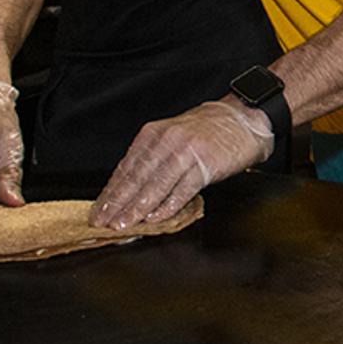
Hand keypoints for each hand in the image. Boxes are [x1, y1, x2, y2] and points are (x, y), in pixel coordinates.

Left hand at [90, 99, 272, 229]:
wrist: (244, 118)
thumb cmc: (209, 130)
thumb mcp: (172, 135)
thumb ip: (152, 158)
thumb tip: (129, 188)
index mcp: (153, 134)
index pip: (126, 168)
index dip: (110, 192)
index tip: (98, 210)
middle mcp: (166, 141)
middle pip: (136, 178)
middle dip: (117, 203)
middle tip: (102, 222)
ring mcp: (186, 153)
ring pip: (155, 186)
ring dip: (137, 208)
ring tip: (123, 224)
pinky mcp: (205, 165)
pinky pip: (182, 190)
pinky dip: (167, 207)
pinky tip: (155, 219)